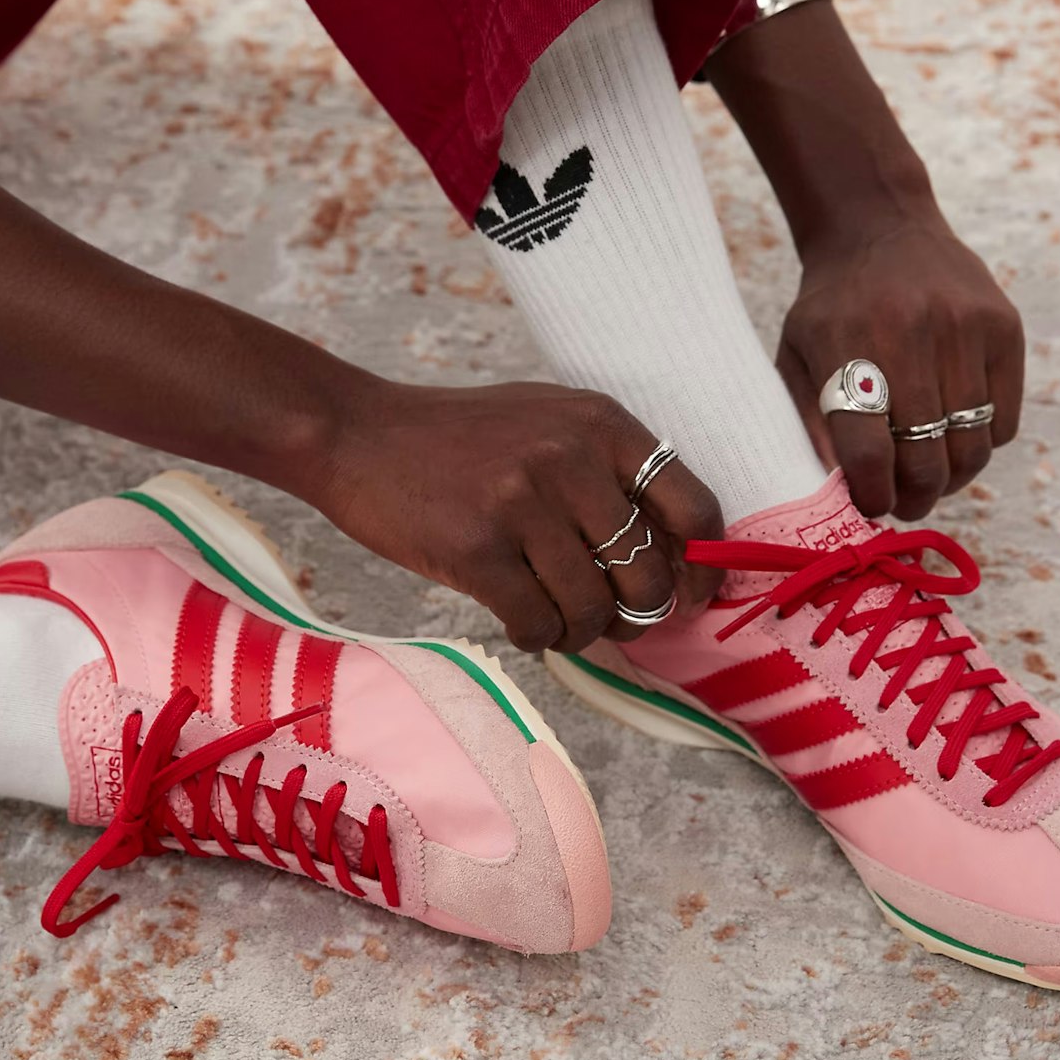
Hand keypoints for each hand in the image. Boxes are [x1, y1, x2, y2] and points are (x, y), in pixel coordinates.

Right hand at [311, 377, 724, 652]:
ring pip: (591, 609)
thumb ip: (611, 472)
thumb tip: (678, 557)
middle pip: (647, 575)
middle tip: (609, 619)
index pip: (694, 507)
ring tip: (554, 619)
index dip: (702, 568)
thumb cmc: (459, 439)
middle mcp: (571, 457)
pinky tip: (517, 619)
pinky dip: (535, 636)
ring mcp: (523, 502)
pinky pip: (537, 623)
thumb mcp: (549, 423)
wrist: (357, 434)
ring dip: (579, 632)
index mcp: (602, 424)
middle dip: (636, 615)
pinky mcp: (477, 548)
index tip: (690, 597)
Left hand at [777, 215, 1024, 522]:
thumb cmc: (832, 306)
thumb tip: (836, 491)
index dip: (872, 496)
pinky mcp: (1004, 326)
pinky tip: (956, 437)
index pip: (868, 453)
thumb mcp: (796, 354)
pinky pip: (1005, 419)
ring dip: (952, 479)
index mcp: (846, 348)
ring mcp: (964, 328)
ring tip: (932, 480)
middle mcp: (910, 335)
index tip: (870, 507)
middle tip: (905, 504)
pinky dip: (983, 443)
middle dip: (915, 498)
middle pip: (926, 459)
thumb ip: (809, 420)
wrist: (879, 225)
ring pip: (972, 447)